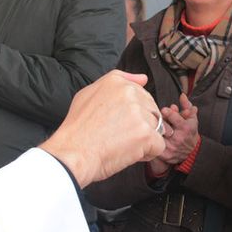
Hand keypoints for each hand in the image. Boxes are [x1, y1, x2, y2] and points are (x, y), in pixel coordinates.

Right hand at [41, 71, 166, 186]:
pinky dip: (148, 153)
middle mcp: (130, 94)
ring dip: (144, 139)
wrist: (73, 153)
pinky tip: (129, 153)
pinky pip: (159, 145)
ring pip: (157, 128)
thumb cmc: (78, 129)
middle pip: (151, 111)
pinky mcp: (146, 134)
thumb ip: (118, 81)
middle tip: (119, 135)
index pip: (142, 95)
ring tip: (122, 144)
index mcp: (117, 82)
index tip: (119, 122)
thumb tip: (143, 78)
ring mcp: (139, 114)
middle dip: (141, 125)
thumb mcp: (88, 94)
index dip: (133, 113)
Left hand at [147, 95, 199, 176]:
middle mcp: (178, 138)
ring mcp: (171, 147)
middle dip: (160, 120)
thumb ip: (186, 106)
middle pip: (164, 126)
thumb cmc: (190, 134)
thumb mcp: (191, 118)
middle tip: (156, 117)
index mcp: (185, 128)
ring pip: (158, 135)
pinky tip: (151, 135)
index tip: (163, 110)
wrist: (191, 153)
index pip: (174, 117)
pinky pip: (154, 145)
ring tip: (153, 126)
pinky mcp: (164, 155)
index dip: (168, 112)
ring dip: (154, 129)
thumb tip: (182, 95)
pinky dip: (152, 139)